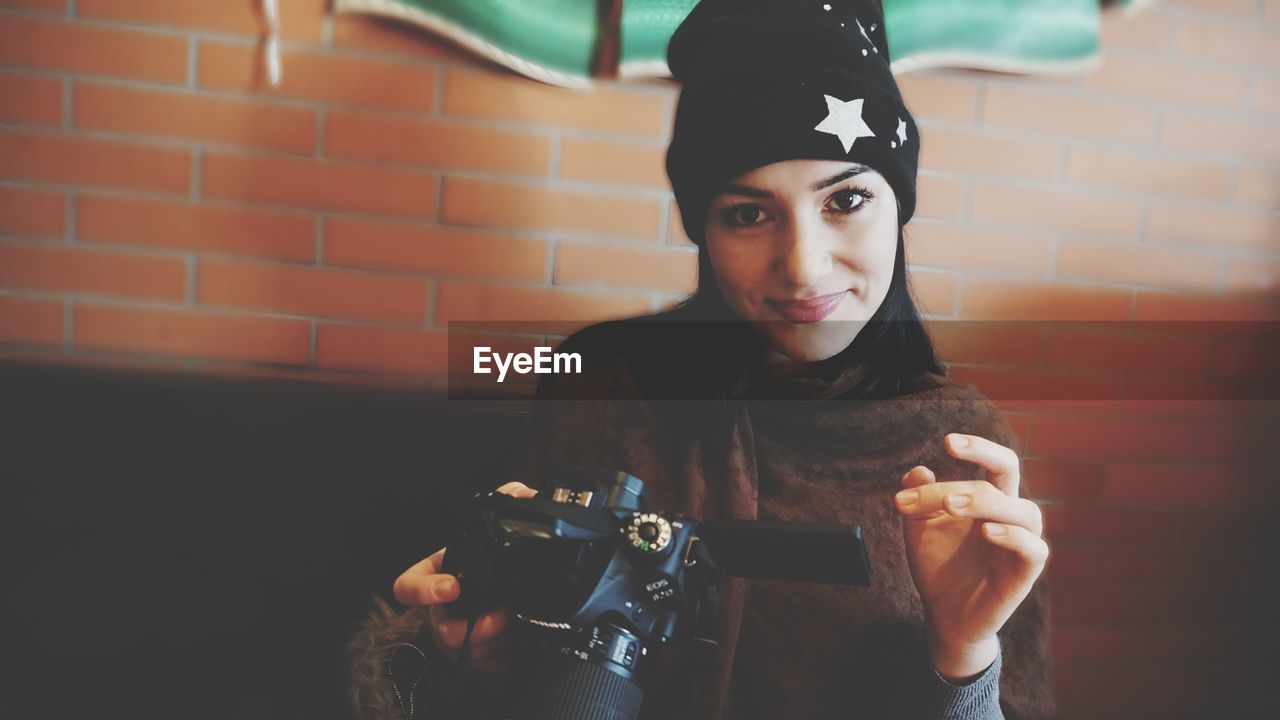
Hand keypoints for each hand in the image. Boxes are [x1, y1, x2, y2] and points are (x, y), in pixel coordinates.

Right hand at [392, 481, 537, 672]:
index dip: (424, 590)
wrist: (519, 598)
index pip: (408, 586)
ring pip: (467, 651)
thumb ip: (508, 501)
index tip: (453, 588)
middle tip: (507, 613)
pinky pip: (484, 665)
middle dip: (479, 625)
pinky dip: (505, 656)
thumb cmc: (495, 561)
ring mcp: (455, 637)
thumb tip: (523, 493)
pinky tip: (520, 641)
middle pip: (443, 629)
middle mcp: (441, 610)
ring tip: (519, 623)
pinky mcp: (475, 657)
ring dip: (497, 640)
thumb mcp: (499, 528)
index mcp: (439, 576)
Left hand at [894, 434, 1048, 681]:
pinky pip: (1034, 549)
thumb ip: (918, 498)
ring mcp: (1021, 544)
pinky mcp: (1023, 575)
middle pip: (1010, 473)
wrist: (943, 615)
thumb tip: (918, 471)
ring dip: (986, 502)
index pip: (996, 462)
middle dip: (978, 466)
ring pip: (1024, 510)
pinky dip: (1013, 537)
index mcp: (988, 500)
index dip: (978, 447)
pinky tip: (986, 532)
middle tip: (940, 487)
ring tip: (950, 507)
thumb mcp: (919, 528)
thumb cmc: (938, 565)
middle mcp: (1009, 515)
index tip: (948, 443)